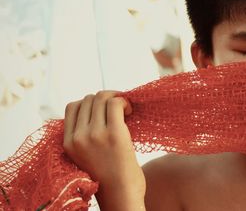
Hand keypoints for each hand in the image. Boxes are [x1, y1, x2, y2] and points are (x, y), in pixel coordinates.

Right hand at [63, 91, 144, 209]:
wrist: (120, 196)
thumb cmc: (108, 176)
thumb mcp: (85, 155)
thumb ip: (84, 135)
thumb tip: (98, 108)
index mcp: (68, 143)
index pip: (72, 107)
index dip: (90, 103)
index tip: (104, 109)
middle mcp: (78, 137)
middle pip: (89, 99)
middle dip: (105, 99)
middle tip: (119, 108)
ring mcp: (95, 134)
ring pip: (102, 97)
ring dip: (116, 98)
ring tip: (126, 111)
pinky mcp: (114, 134)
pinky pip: (115, 103)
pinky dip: (124, 101)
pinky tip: (130, 112)